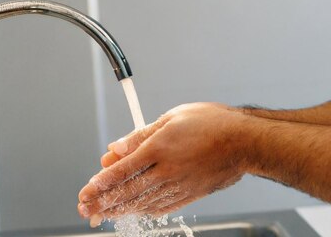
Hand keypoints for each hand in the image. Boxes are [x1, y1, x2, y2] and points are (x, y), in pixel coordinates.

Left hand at [77, 103, 246, 226]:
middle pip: (127, 191)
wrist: (246, 142)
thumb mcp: (174, 116)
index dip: (100, 182)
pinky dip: (144, 210)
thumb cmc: (214, 122)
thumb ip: (143, 134)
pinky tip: (136, 211)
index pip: (122, 170)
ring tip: (103, 214)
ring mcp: (179, 185)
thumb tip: (118, 146)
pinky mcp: (191, 195)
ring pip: (142, 202)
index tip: (85, 191)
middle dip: (102, 202)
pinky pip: (162, 207)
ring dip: (119, 209)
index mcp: (159, 148)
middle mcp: (167, 170)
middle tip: (85, 209)